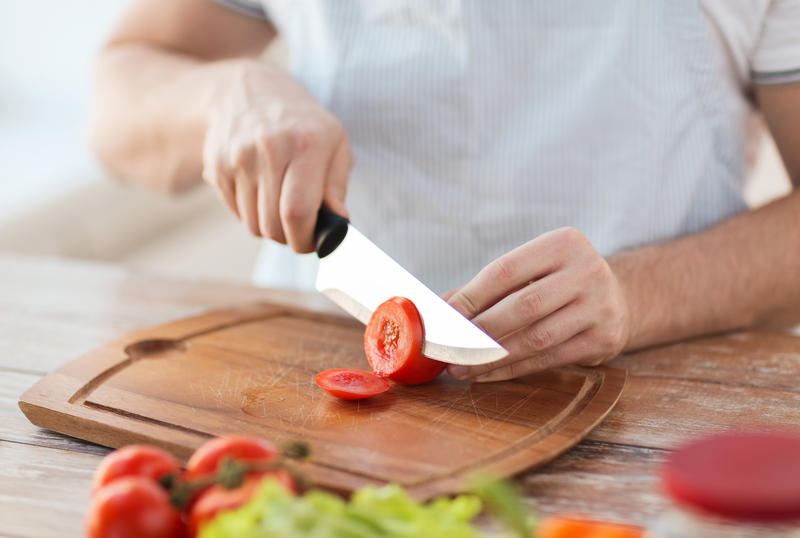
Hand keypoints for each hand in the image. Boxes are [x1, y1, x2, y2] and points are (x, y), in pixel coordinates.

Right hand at [202, 61, 352, 251]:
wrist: (247, 90)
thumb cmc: (303, 124)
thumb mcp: (334, 144)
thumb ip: (337, 187)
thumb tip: (339, 225)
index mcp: (306, 144)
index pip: (298, 212)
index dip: (305, 239)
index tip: (312, 244)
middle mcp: (269, 149)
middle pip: (274, 225)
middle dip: (289, 239)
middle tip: (299, 230)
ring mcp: (238, 158)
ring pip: (254, 225)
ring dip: (270, 228)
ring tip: (281, 207)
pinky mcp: (217, 166)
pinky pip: (236, 213)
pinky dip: (251, 214)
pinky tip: (261, 192)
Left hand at [446, 227, 630, 381]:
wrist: (620, 298)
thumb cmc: (558, 282)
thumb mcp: (530, 270)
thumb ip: (487, 287)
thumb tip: (439, 308)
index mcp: (562, 243)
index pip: (505, 271)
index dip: (470, 297)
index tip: (443, 319)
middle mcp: (587, 270)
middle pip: (522, 306)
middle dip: (479, 331)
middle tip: (447, 349)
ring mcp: (600, 306)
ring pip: (536, 337)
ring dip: (492, 357)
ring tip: (460, 367)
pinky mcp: (604, 339)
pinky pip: (549, 359)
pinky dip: (513, 369)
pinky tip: (486, 374)